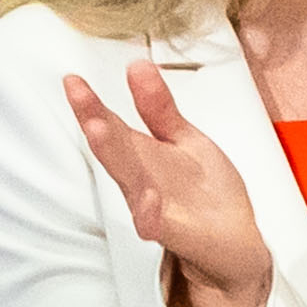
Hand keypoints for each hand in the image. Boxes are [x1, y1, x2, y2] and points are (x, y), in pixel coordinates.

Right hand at [63, 65, 279, 306]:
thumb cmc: (204, 191)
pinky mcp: (173, 231)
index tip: (72, 79)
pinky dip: (149, 213)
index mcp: (141, 155)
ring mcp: (153, 207)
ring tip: (99, 129)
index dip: (91, 104)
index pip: (111, 125)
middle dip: (95, 122)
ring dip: (115, 156)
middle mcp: (140, 179)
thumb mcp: (184, 139)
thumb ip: (159, 108)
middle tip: (79, 96)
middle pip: (114, 149)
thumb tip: (137, 66)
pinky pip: (156, 223)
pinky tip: (147, 201)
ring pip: (130, 180)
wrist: (234, 240)